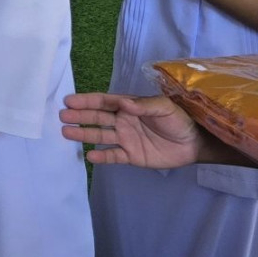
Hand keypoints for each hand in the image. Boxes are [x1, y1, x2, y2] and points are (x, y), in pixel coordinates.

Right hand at [60, 92, 209, 168]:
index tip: (70, 100)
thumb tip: (122, 102)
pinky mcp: (131, 155)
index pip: (104, 102)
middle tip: (62, 116)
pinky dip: (102, 156)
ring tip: (66, 133)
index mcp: (129, 106)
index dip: (87, 101)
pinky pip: (113, 155)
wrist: (195, 144)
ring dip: (84, 134)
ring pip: (100, 135)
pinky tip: (90, 156)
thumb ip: (144, 105)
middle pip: (97, 117)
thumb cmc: (180, 121)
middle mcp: (123, 121)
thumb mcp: (165, 108)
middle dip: (80, 116)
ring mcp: (125, 139)